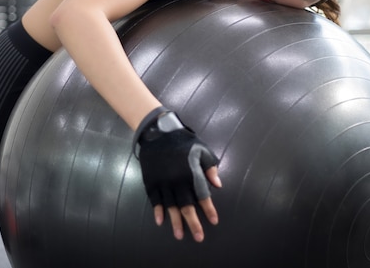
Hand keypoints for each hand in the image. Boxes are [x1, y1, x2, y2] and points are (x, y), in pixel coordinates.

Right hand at [135, 107, 221, 241]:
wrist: (158, 132)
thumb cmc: (183, 141)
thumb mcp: (201, 150)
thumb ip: (210, 167)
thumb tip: (218, 184)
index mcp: (191, 173)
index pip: (202, 195)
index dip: (209, 209)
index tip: (214, 221)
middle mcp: (177, 181)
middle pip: (186, 206)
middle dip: (193, 223)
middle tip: (198, 237)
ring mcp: (163, 182)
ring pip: (170, 206)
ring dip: (175, 221)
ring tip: (179, 235)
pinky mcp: (151, 181)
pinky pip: (155, 200)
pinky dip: (157, 211)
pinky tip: (160, 221)